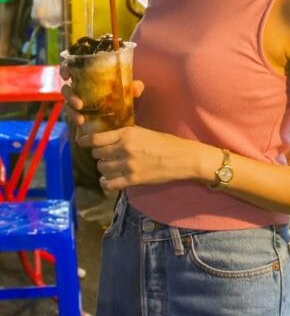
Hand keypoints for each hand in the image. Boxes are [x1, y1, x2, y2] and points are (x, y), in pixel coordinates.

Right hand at [59, 63, 144, 132]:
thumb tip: (137, 87)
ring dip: (71, 112)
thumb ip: (133, 87)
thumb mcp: (127, 91)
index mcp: (87, 78)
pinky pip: (71, 117)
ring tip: (81, 120)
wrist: (120, 118)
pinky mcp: (77, 116)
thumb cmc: (119, 97)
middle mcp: (79, 89)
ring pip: (66, 105)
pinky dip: (74, 120)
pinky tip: (81, 124)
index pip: (71, 69)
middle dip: (69, 96)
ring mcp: (76, 103)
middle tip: (80, 105)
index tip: (66, 76)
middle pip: (65, 89)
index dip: (65, 70)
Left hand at [81, 124, 200, 191]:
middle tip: (105, 155)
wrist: (183, 158)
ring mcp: (127, 165)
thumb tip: (108, 137)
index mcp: (127, 134)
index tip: (81, 142)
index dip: (85, 141)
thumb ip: (126, 134)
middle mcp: (125, 149)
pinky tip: (108, 180)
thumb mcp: (144, 132)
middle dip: (99, 154)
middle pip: (97, 154)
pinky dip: (105, 182)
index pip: (96, 138)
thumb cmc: (166, 143)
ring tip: (111, 166)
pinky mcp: (132, 180)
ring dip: (104, 168)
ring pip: (102, 168)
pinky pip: (109, 183)